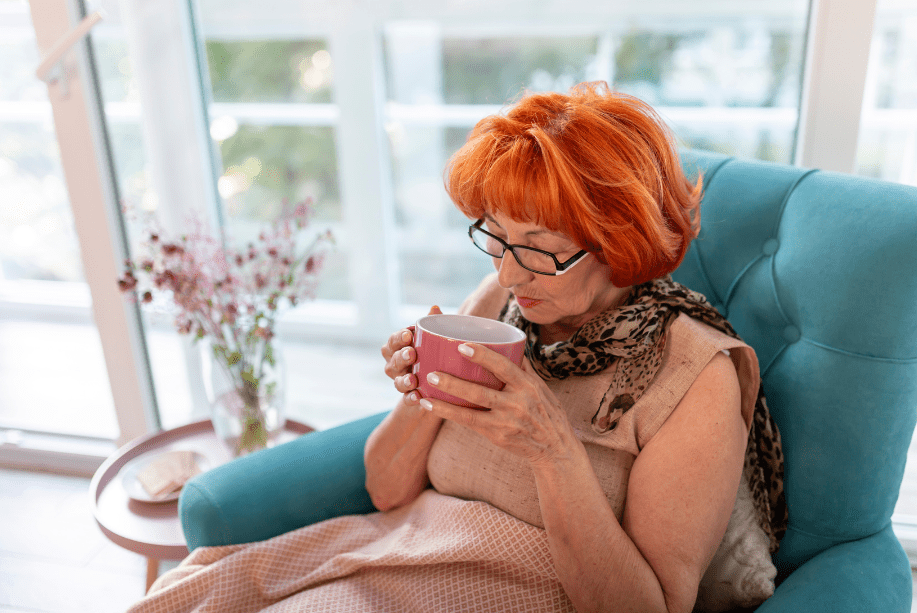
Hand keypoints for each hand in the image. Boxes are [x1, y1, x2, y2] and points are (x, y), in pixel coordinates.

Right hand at [381, 305, 441, 401]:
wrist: (438, 383)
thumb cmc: (432, 353)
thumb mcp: (434, 340)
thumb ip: (432, 325)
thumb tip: (435, 308)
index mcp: (398, 348)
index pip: (393, 341)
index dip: (398, 338)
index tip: (407, 334)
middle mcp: (396, 366)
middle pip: (393, 361)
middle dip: (401, 357)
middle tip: (411, 353)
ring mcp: (401, 382)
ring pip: (397, 382)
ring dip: (404, 380)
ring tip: (413, 379)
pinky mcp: (410, 398)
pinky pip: (406, 400)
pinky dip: (411, 398)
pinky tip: (418, 397)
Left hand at [417, 343, 578, 466]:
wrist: (555, 449)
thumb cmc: (546, 412)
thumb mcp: (541, 387)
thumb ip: (523, 368)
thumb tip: (507, 343)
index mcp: (528, 386)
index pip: (504, 367)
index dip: (483, 356)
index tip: (462, 345)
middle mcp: (517, 403)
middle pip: (481, 391)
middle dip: (454, 382)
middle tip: (432, 372)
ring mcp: (506, 421)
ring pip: (471, 410)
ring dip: (445, 400)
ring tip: (425, 389)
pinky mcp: (497, 435)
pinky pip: (469, 423)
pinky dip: (449, 414)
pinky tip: (431, 406)